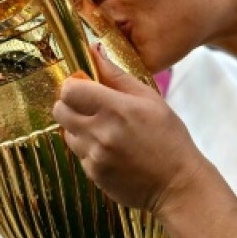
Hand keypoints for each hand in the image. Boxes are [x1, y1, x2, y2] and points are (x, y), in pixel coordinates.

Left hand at [53, 46, 207, 213]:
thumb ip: (118, 77)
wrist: (177, 185)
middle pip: (59, 111)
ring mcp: (94, 156)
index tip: (84, 87)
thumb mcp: (151, 100)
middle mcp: (100, 133)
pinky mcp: (93, 174)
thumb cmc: (169, 138)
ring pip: (67, 133)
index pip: (70, 90)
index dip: (73, 86)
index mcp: (116, 109)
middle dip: (70, 105)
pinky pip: (79, 154)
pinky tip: (111, 151)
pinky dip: (89, 149)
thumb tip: (94, 52)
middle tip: (89, 107)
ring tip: (104, 131)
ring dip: (79, 128)